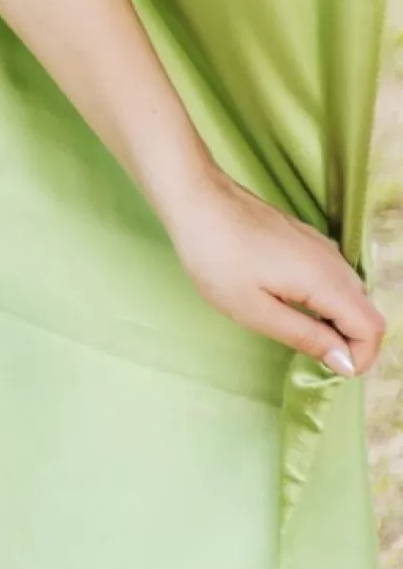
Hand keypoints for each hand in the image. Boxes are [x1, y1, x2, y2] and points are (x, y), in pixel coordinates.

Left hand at [165, 160, 386, 377]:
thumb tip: (346, 363)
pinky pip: (333, 276)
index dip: (360, 357)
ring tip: (297, 331)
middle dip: (350, 342)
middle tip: (310, 355)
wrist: (196, 198)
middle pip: (366, 311)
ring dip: (337, 321)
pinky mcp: (305, 238)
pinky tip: (290, 302)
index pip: (372, 328)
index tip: (327, 369)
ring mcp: (320, 246)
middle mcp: (333, 261)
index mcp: (326, 280)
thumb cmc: (217, 258)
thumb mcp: (256, 310)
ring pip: (351, 294)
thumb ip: (306, 337)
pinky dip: (326, 299)